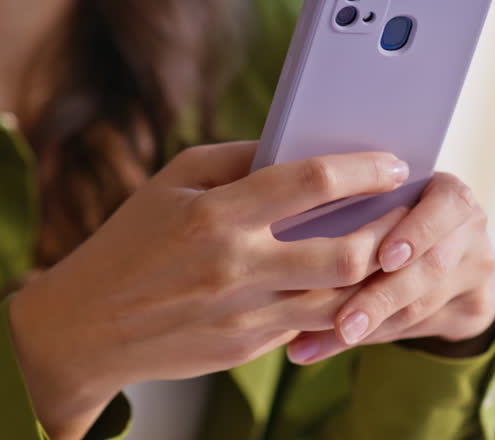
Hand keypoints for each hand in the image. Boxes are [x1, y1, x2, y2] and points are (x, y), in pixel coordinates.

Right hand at [8, 141, 412, 439]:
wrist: (88, 326)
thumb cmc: (131, 241)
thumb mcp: (174, 181)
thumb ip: (238, 160)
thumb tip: (298, 146)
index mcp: (216, 214)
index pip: (310, 183)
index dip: (362, 170)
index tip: (392, 164)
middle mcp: (236, 267)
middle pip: (346, 252)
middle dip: (390, 230)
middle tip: (407, 212)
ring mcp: (244, 315)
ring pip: (340, 301)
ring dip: (375, 275)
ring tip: (392, 249)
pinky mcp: (246, 349)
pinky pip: (309, 326)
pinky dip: (336, 305)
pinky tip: (351, 284)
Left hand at [284, 172, 494, 364]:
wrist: (452, 252)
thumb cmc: (396, 212)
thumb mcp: (388, 199)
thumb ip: (358, 201)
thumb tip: (288, 199)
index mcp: (449, 191)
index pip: (445, 206)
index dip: (416, 232)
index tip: (384, 256)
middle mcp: (471, 227)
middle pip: (430, 266)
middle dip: (383, 296)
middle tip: (344, 323)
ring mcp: (477, 268)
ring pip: (421, 303)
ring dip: (371, 323)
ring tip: (328, 338)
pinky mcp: (472, 307)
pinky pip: (416, 326)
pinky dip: (370, 336)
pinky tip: (325, 346)